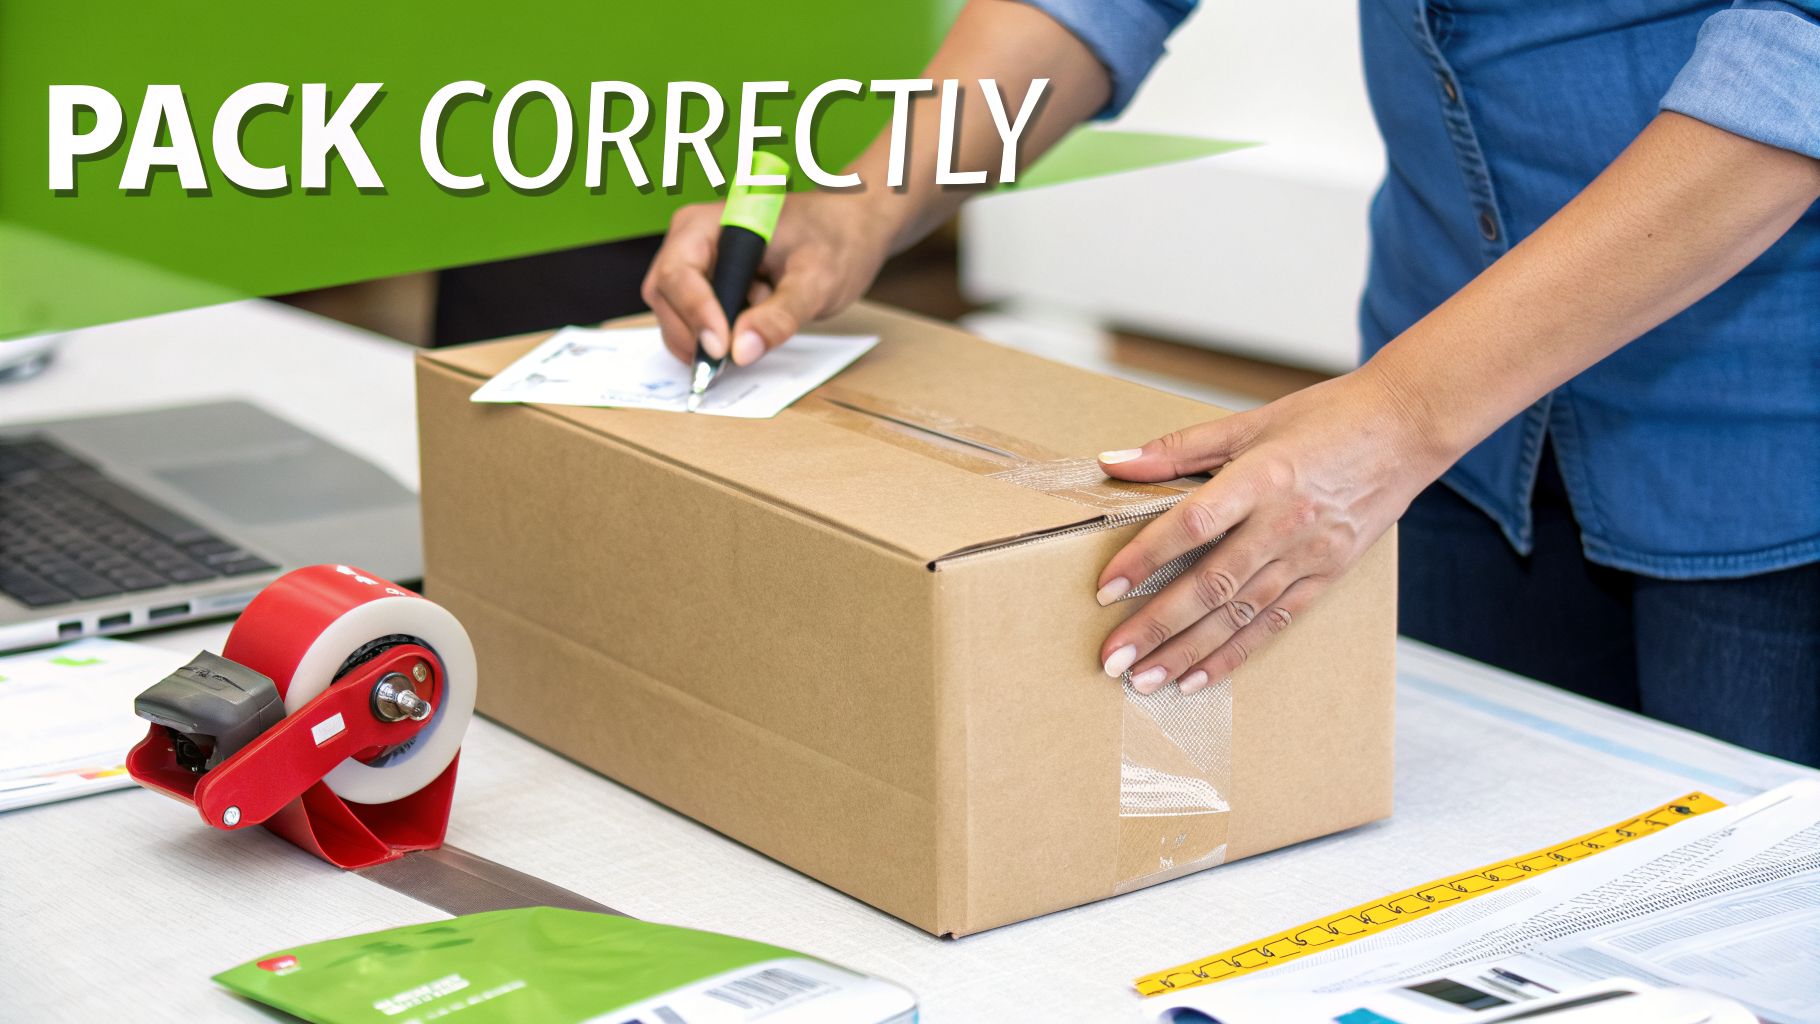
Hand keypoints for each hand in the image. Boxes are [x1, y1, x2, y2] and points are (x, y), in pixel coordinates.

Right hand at [641, 191, 895, 366]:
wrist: (849, 228)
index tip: (722, 349)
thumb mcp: (816, 281)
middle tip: (735, 357)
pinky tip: (756, 321)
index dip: (695, 314)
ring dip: (711, 334)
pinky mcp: (708, 285)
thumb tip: (740, 352)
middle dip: (695, 333)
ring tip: (761, 319)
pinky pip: (696, 321)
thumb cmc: (835, 240)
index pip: (678, 274)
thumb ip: (779, 316)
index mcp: (710, 222)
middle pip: (666, 297)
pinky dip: (721, 335)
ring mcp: (697, 263)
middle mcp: (692, 240)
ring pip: (676, 315)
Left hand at [1094, 370, 1446, 694]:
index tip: (1105, 590)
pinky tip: (1197, 678)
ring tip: (1144, 680)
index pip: (1192, 525)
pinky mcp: (1328, 576)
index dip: (1145, 559)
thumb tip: (1112, 462)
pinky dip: (1234, 654)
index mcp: (1261, 478)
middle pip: (1211, 584)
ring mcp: (1309, 555)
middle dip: (1157, 626)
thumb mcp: (1250, 422)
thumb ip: (1178, 449)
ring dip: (1188, 652)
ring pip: (1240, 614)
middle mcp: (1283, 523)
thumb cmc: (1326, 419)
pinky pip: (1275, 623)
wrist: (1407, 428)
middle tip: (1112, 658)